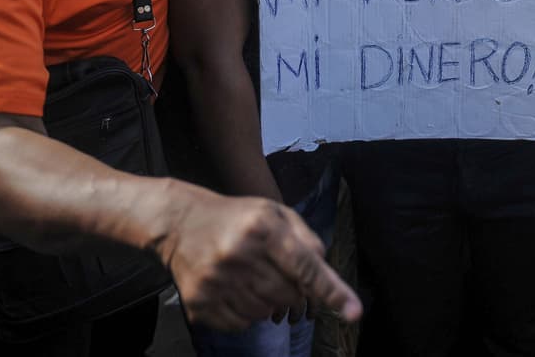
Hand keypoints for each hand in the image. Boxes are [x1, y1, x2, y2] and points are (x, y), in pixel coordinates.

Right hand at [160, 192, 360, 331]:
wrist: (180, 223)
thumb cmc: (237, 217)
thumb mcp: (273, 212)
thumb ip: (304, 237)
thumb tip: (324, 271)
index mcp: (262, 228)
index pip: (305, 266)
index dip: (332, 290)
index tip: (354, 312)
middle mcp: (238, 254)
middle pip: (289, 295)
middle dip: (292, 289)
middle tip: (275, 271)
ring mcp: (216, 281)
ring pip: (266, 312)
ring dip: (269, 301)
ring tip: (251, 276)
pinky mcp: (200, 302)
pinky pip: (242, 324)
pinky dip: (247, 313)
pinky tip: (235, 288)